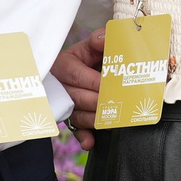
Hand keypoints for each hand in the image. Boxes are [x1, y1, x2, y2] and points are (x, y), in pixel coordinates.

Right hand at [51, 29, 106, 145]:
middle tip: (120, 103)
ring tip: (115, 119)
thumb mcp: (90, 46)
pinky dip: (83, 137)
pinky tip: (91, 142)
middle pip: (79, 98)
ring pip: (78, 115)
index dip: (95, 82)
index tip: (112, 86)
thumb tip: (107, 38)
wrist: (76, 72)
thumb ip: (99, 40)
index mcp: (64, 66)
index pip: (77, 76)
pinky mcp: (70, 118)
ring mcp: (64, 105)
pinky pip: (74, 130)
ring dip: (97, 119)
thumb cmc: (86, 57)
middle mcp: (61, 87)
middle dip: (100, 102)